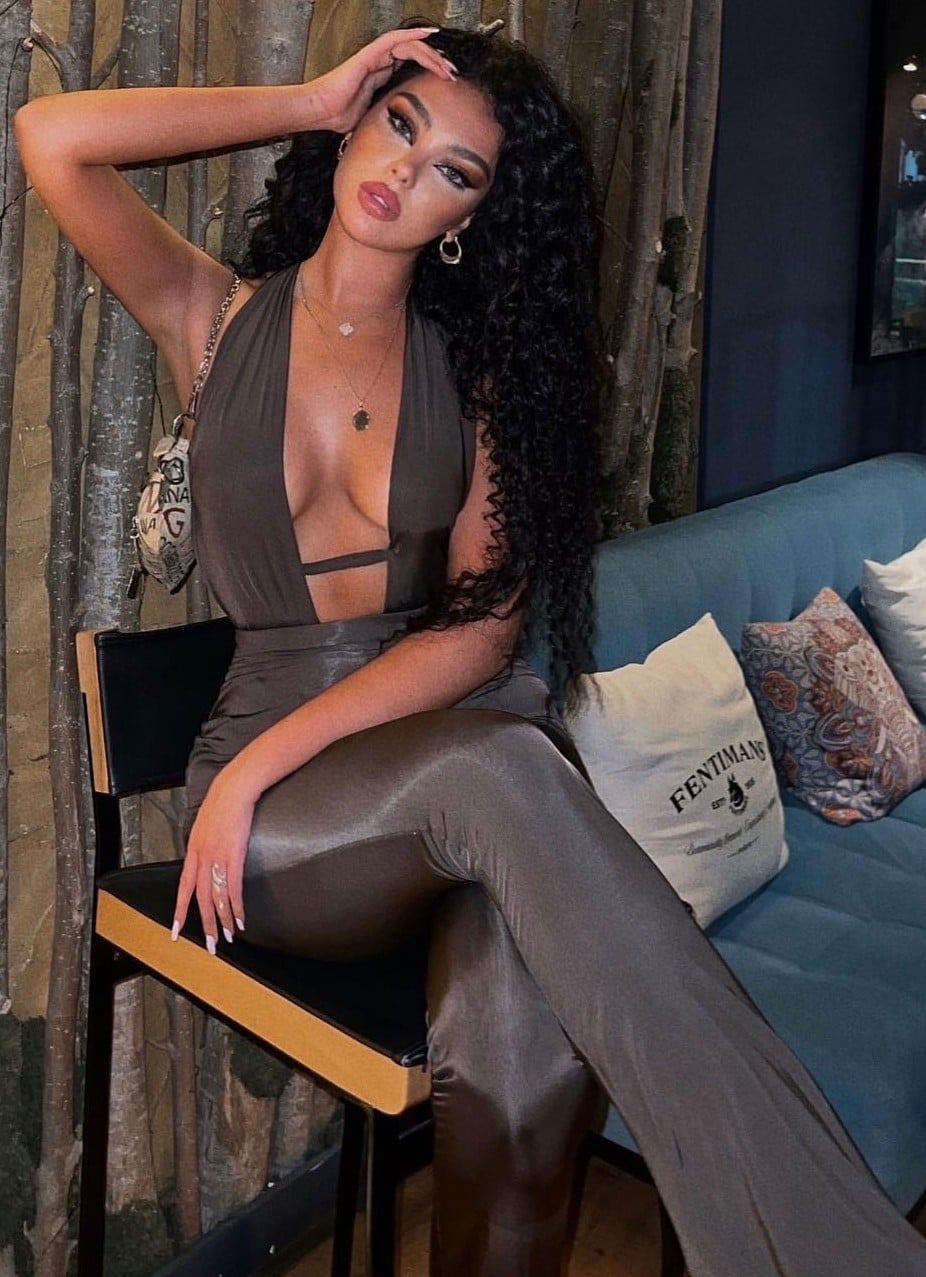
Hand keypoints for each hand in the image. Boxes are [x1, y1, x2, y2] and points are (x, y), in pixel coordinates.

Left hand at [173, 767, 255, 952]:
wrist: (234, 790)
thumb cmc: (223, 803)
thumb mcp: (204, 825)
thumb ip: (203, 843)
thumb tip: (205, 856)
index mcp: (193, 851)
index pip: (183, 887)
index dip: (180, 911)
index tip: (176, 931)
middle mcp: (201, 858)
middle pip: (200, 898)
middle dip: (205, 924)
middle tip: (209, 945)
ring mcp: (217, 858)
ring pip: (217, 897)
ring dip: (224, 920)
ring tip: (228, 937)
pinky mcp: (234, 856)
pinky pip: (233, 888)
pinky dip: (237, 906)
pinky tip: (241, 919)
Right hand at [306, 28, 456, 134]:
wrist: (322, 112)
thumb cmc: (339, 118)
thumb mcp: (373, 118)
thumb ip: (387, 117)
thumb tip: (401, 133)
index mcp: (380, 76)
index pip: (411, 65)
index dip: (430, 70)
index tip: (447, 82)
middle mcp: (380, 63)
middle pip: (414, 54)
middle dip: (436, 62)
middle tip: (452, 74)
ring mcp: (375, 56)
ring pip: (409, 45)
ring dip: (430, 54)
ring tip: (446, 65)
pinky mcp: (370, 54)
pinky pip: (395, 39)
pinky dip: (413, 35)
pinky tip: (429, 36)